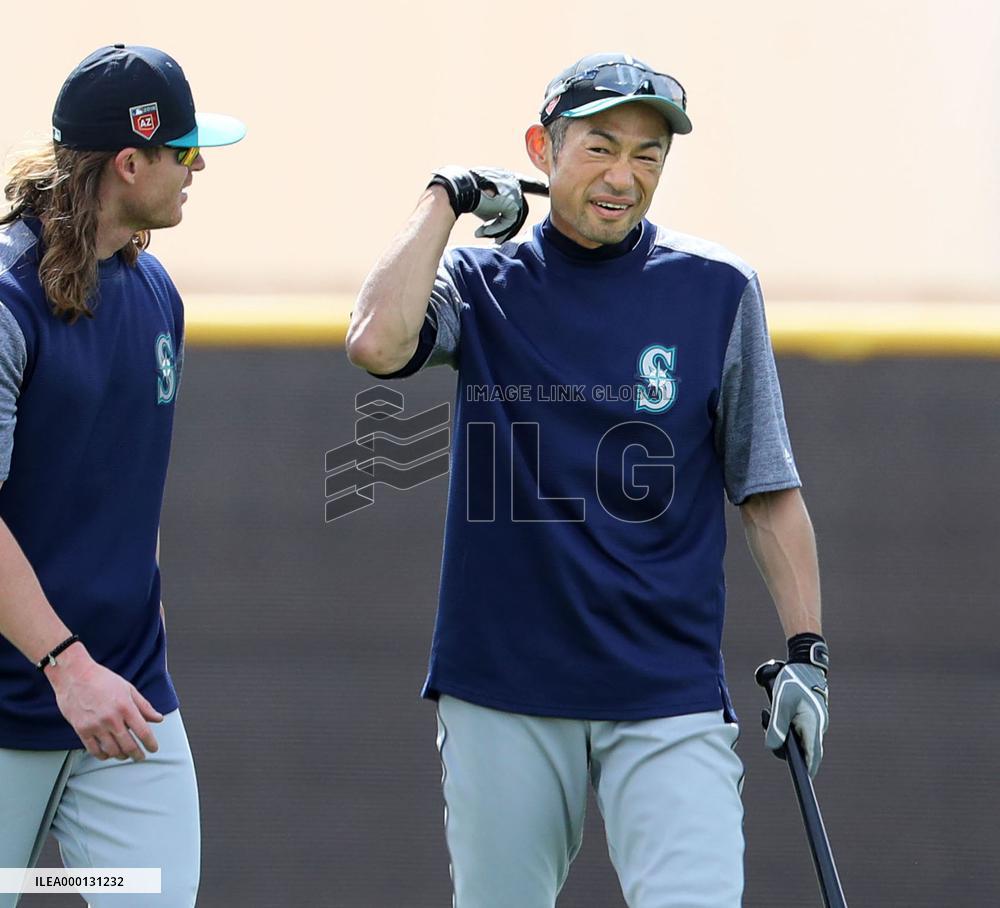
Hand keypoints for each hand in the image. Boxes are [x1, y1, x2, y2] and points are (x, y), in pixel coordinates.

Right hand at [45, 643, 162, 760]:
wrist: (75, 675)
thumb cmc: (102, 679)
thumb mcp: (128, 688)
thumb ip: (144, 706)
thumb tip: (158, 718)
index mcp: (125, 707)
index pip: (143, 731)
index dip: (150, 743)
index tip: (153, 748)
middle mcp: (111, 718)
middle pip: (128, 745)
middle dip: (137, 754)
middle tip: (141, 757)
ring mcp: (95, 725)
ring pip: (111, 750)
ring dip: (121, 756)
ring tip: (125, 755)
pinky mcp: (81, 730)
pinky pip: (93, 750)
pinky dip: (103, 755)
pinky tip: (108, 754)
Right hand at [428, 166, 548, 243]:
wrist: (458, 188)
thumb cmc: (466, 195)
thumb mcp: (485, 201)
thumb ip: (497, 209)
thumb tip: (501, 229)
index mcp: (507, 178)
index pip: (527, 183)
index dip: (538, 188)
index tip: (547, 190)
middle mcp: (513, 181)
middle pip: (519, 210)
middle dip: (508, 228)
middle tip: (496, 241)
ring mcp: (514, 190)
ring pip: (515, 218)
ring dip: (499, 230)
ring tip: (483, 233)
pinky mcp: (512, 201)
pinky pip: (509, 222)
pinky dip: (496, 229)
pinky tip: (481, 231)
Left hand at [764, 662, 828, 777]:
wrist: (804, 664)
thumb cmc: (792, 681)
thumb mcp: (780, 702)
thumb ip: (777, 726)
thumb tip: (773, 746)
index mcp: (812, 725)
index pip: (813, 756)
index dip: (808, 770)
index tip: (804, 781)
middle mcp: (817, 727)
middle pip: (805, 750)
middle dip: (787, 748)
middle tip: (769, 725)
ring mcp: (814, 722)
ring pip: (800, 739)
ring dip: (785, 735)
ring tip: (769, 713)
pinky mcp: (809, 717)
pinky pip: (798, 729)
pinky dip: (786, 727)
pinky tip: (774, 712)